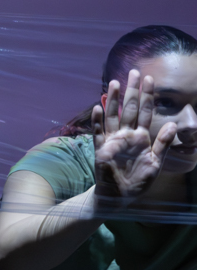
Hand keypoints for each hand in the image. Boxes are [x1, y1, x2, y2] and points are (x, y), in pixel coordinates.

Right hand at [91, 70, 175, 209]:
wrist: (120, 196)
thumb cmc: (138, 181)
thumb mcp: (156, 163)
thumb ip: (163, 144)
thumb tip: (172, 125)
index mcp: (141, 137)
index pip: (145, 112)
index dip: (147, 96)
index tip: (149, 80)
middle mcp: (126, 135)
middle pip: (129, 109)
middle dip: (132, 91)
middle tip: (134, 72)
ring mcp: (113, 141)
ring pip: (113, 116)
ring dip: (113, 100)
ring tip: (114, 84)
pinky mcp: (101, 149)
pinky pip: (98, 133)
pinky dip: (97, 121)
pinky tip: (98, 108)